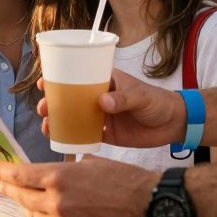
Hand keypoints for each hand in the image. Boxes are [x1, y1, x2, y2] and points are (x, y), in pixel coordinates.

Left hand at [0, 156, 157, 216]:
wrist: (146, 205)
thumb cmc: (124, 179)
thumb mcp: (92, 163)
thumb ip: (70, 168)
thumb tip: (61, 170)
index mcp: (59, 178)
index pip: (21, 175)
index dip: (5, 173)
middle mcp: (56, 201)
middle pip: (22, 197)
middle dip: (9, 189)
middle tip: (1, 184)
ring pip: (34, 216)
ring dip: (26, 206)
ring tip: (21, 199)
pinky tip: (43, 215)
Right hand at [36, 71, 184, 148]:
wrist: (173, 124)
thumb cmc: (157, 101)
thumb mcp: (140, 95)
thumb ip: (123, 98)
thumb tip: (103, 102)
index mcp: (104, 82)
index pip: (77, 77)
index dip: (58, 78)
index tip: (43, 83)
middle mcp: (98, 98)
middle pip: (69, 98)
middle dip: (52, 103)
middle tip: (42, 109)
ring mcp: (100, 116)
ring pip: (73, 117)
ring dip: (57, 120)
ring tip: (46, 126)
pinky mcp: (106, 134)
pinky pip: (84, 135)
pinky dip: (71, 137)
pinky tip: (59, 140)